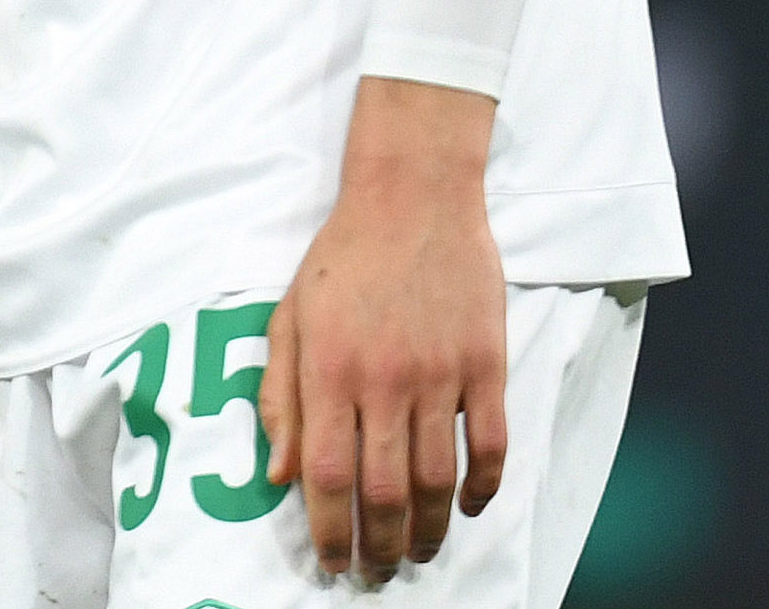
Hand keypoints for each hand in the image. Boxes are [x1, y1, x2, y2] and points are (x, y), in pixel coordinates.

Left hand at [259, 78, 507, 576]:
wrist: (412, 196)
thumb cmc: (341, 258)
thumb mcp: (290, 317)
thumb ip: (279, 396)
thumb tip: (277, 474)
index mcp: (329, 370)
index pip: (326, 473)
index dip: (328, 530)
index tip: (331, 562)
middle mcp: (384, 380)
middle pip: (385, 491)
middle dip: (380, 546)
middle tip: (378, 572)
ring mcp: (440, 375)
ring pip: (439, 480)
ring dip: (430, 531)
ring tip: (418, 554)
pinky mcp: (486, 365)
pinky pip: (491, 444)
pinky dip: (483, 488)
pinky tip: (468, 508)